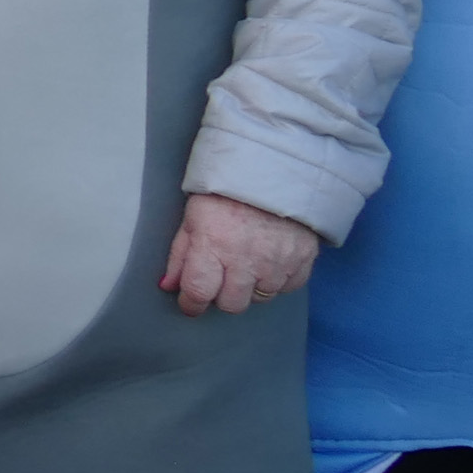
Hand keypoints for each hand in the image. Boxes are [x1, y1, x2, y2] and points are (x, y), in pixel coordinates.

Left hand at [160, 191, 318, 316]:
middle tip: (221, 276)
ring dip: (251, 286)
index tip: (190, 302)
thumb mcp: (193, 217)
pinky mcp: (303, 259)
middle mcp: (246, 259)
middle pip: (231, 304)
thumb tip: (169, 286)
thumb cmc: (225, 191)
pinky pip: (288, 287)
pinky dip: (278, 279)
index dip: (191, 303)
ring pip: (261, 298)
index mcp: (213, 245)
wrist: (272, 168)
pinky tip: (270, 259)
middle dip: (222, 295)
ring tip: (247, 260)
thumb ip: (180, 255)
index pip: (198, 293)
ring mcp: (278, 262)